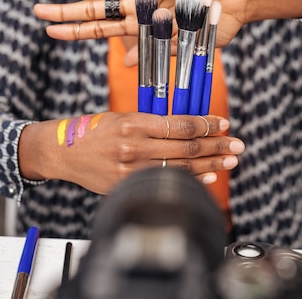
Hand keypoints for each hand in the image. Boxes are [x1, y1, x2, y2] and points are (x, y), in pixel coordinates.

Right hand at [18, 112, 243, 194]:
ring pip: (181, 166)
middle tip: (238, 146)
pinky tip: (207, 177)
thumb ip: (154, 123)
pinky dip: (189, 179)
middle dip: (217, 146)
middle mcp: (135, 146)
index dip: (208, 124)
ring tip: (230, 161)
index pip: (182, 124)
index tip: (224, 124)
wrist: (63, 152)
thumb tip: (190, 127)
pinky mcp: (127, 185)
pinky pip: (165, 181)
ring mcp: (131, 169)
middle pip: (187, 146)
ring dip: (210, 164)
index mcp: (134, 122)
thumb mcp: (123, 116)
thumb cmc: (94, 130)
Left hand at [34, 0, 248, 46]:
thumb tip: (123, 63)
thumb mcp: (183, 45)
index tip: (50, 32)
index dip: (75, 32)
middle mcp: (138, 7)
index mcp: (142, 28)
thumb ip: (154, 50)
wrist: (234, 4)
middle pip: (95, 10)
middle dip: (67, 11)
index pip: (101, 32)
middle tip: (38, 11)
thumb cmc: (212, 29)